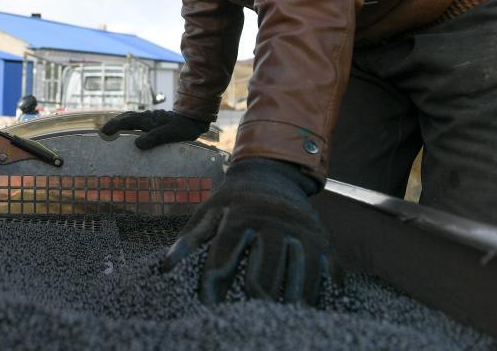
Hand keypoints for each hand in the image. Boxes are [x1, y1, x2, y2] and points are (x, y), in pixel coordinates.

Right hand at [100, 110, 209, 149]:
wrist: (193, 120)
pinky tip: (126, 133)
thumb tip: (137, 144)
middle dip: (113, 124)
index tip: (103, 132)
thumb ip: (154, 138)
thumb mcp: (170, 134)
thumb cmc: (182, 128)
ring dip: (119, 124)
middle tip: (102, 133)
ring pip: (129, 119)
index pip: (126, 121)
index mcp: (147, 119)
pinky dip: (126, 125)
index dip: (114, 126)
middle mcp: (146, 117)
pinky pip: (135, 122)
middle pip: (125, 118)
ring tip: (109, 132)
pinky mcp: (152, 122)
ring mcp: (148, 118)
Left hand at [160, 157, 334, 305]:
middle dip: (259, 291)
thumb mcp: (209, 211)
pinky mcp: (324, 241)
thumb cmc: (233, 202)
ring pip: (303, 269)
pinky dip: (327, 292)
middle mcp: (274, 221)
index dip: (216, 277)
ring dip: (295, 297)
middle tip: (251, 316)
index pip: (226, 249)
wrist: (272, 175)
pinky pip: (330, 269)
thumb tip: (165, 268)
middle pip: (269, 263)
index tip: (209, 304)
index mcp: (241, 214)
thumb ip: (190, 238)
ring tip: (286, 321)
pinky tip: (316, 312)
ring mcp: (302, 231)